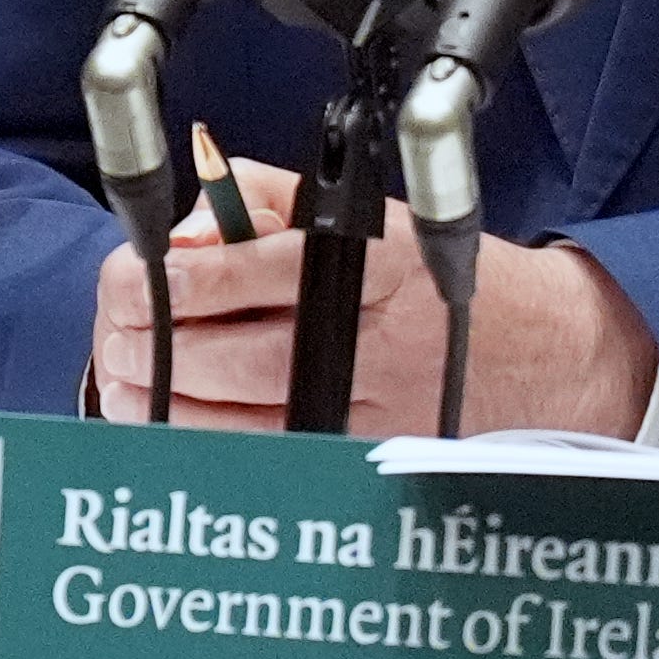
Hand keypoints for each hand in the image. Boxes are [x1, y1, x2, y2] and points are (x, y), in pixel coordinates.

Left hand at [88, 156, 658, 437]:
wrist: (543, 352)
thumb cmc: (431, 279)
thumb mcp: (359, 214)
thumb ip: (262, 203)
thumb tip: (186, 227)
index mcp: (369, 261)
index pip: (250, 269)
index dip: (175, 277)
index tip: (132, 274)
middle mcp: (368, 338)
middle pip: (225, 354)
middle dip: (148, 341)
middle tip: (115, 325)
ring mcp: (365, 407)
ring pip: (231, 416)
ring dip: (159, 395)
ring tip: (126, 367)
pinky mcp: (360, 456)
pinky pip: (257, 453)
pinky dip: (200, 436)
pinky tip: (171, 411)